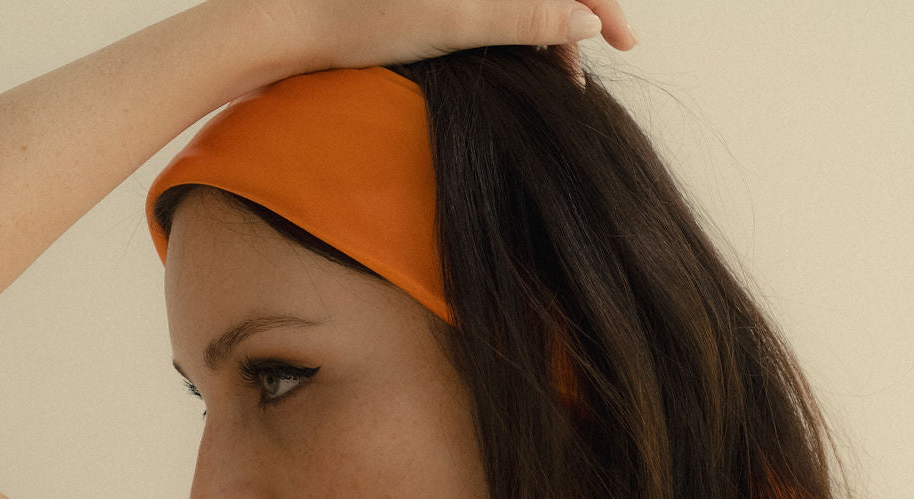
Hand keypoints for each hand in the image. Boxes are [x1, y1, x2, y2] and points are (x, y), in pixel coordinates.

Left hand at [212, 0, 634, 78]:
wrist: (291, 26)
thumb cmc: (363, 19)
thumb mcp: (454, 19)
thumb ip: (526, 14)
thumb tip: (586, 20)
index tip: (621, 39)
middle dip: (575, 17)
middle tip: (585, 73)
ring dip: (547, 29)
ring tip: (561, 76)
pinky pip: (493, 7)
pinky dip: (515, 31)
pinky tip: (525, 60)